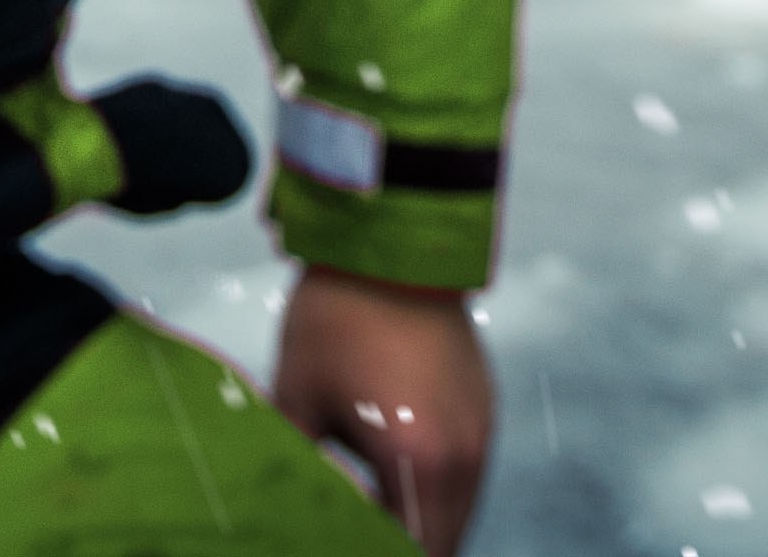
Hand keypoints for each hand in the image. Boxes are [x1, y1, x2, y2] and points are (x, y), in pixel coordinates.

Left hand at [269, 266, 492, 555]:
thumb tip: (283, 506)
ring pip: (458, 511)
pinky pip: (466, 473)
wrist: (392, 241)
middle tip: (355, 536)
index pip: (413, 552)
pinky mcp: (484, 408)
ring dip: (422, 520)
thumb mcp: (296, 398)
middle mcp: (463, 454)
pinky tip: (394, 475)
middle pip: (444, 541)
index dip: (376, 553)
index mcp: (418, 460)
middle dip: (403, 544)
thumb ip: (294, 465)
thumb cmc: (337, 315)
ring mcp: (482, 430)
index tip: (345, 542)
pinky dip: (437, 488)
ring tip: (374, 511)